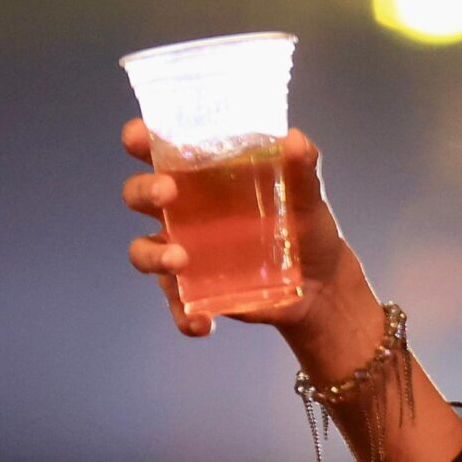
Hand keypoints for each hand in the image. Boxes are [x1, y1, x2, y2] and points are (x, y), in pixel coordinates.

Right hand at [119, 121, 376, 359]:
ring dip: (154, 255)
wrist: (323, 284)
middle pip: (138, 195)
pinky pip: (175, 304)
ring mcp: (184, 252)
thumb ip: (301, 168)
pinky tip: (202, 323)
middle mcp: (184, 211)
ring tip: (181, 262)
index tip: (138, 137)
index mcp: (203, 176)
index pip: (160, 150)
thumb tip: (295, 140)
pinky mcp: (195, 291)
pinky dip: (183, 315)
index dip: (141, 140)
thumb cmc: (305, 227)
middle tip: (168, 194)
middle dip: (144, 191)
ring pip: (144, 251)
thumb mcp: (308, 197)